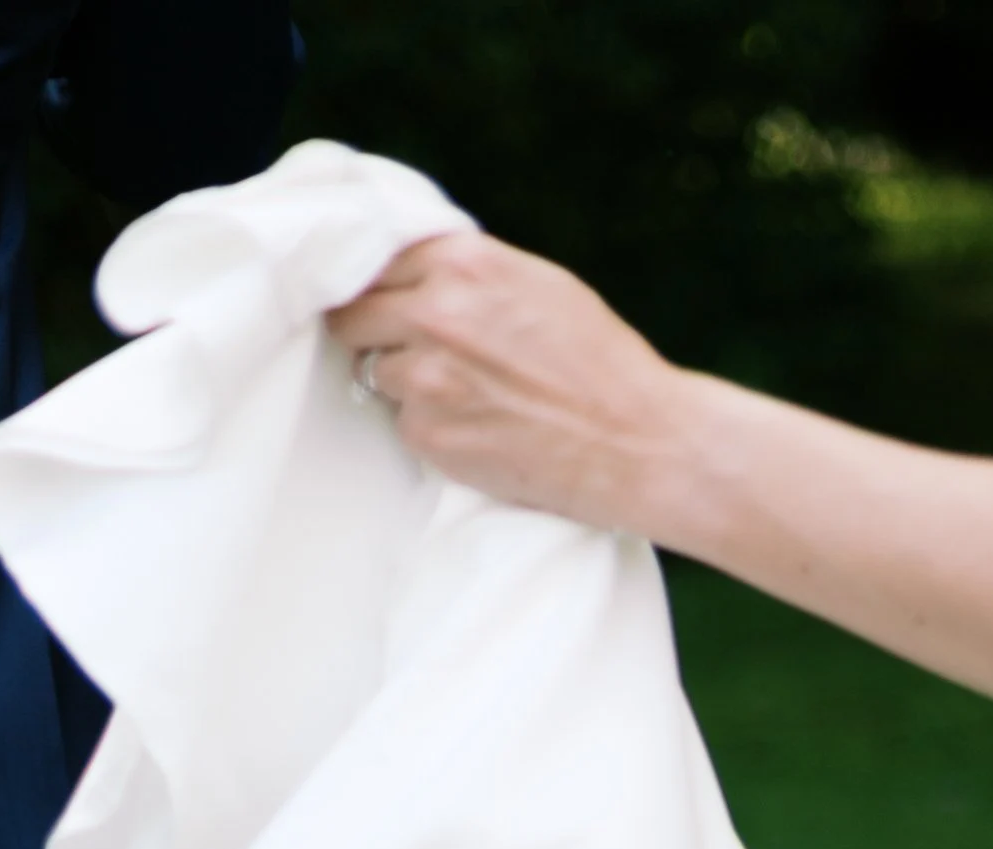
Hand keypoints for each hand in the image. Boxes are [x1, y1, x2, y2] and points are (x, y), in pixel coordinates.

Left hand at [326, 232, 690, 536]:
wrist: (638, 445)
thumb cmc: (599, 364)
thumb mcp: (537, 284)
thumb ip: (468, 273)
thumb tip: (411, 274)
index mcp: (463, 263)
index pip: (374, 260)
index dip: (380, 284)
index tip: (387, 302)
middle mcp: (436, 314)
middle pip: (354, 315)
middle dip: (376, 331)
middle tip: (415, 351)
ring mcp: (427, 379)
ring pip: (376, 371)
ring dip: (406, 383)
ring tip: (466, 396)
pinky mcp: (429, 437)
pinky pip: (403, 424)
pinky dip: (432, 428)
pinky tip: (480, 430)